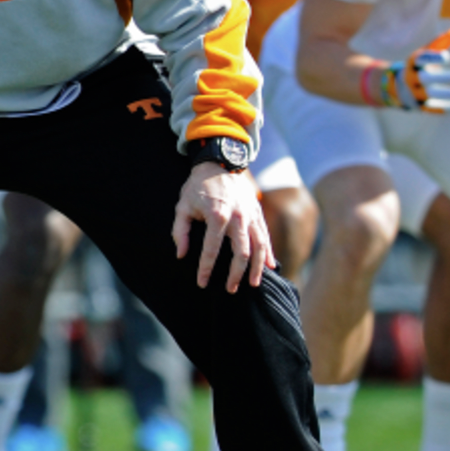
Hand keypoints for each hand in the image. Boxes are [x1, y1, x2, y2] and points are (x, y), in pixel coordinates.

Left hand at [172, 163, 275, 292]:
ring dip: (257, 269)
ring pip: (259, 248)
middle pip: (241, 254)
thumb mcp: (183, 205)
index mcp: (217, 216)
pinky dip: (268, 254)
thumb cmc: (198, 186)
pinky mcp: (258, 213)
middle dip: (236, 275)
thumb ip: (179, 231)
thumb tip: (181, 254)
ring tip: (253, 284)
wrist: (220, 161)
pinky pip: (266, 237)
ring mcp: (251, 216)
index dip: (205, 269)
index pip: (211, 250)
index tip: (201, 283)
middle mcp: (238, 218)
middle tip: (230, 289)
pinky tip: (270, 268)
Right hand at [373, 29, 449, 112]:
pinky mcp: (418, 106)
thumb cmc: (418, 68)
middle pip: (425, 78)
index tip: (447, 56)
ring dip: (444, 94)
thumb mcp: (424, 55)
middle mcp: (411, 79)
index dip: (433, 57)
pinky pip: (429, 109)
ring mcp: (413, 93)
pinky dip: (442, 108)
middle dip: (442, 77)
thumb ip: (439, 44)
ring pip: (428, 95)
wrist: (397, 88)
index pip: (420, 59)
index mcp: (412, 64)